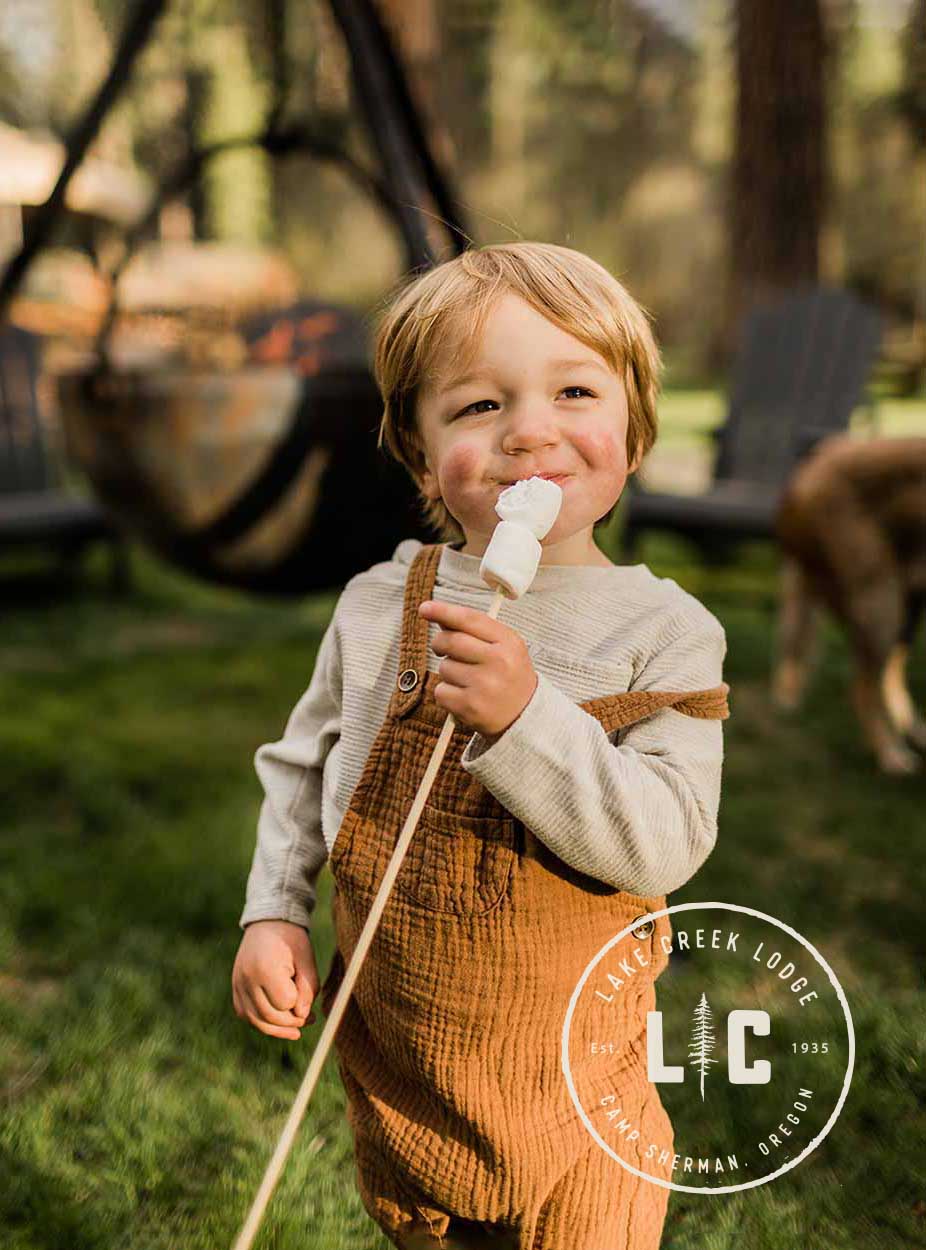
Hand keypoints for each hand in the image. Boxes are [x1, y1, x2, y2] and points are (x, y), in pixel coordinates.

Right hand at [232, 920, 319, 1040]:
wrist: (268, 924)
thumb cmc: (291, 940)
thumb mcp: (306, 958)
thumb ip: (308, 988)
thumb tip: (302, 1016)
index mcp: (265, 968)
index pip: (285, 1003)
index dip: (300, 1003)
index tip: (307, 994)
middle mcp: (247, 979)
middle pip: (269, 1016)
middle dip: (292, 1022)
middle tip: (310, 1018)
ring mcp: (237, 985)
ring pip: (256, 1021)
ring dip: (278, 1029)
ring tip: (297, 1029)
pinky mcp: (235, 989)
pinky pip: (246, 1015)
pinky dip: (262, 1022)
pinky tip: (278, 1021)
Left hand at [418, 599, 537, 738]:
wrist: (525, 715)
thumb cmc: (509, 675)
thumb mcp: (504, 647)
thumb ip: (475, 629)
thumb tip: (439, 616)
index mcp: (508, 642)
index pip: (470, 619)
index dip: (444, 611)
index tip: (424, 608)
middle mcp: (498, 662)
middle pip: (451, 641)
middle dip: (440, 643)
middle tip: (442, 648)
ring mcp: (484, 686)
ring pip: (444, 667)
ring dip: (448, 671)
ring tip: (467, 680)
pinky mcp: (470, 707)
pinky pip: (440, 691)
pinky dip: (446, 693)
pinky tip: (463, 696)